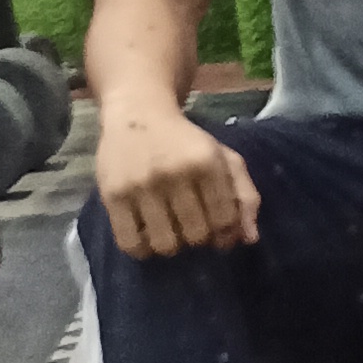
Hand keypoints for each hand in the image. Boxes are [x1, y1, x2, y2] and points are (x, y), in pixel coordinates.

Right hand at [95, 95, 260, 258]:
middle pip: (196, 236)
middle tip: (191, 229)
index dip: (226, 235)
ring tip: (169, 232)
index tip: (219, 232)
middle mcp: (174, 172)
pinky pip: (130, 243)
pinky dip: (142, 250)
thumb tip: (250, 239)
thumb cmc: (185, 141)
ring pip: (165, 244)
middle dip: (199, 240)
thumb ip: (244, 195)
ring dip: (171, 246)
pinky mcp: (113, 195)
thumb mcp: (222, 157)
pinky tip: (146, 236)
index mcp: (206, 161)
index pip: (225, 220)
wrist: (137, 112)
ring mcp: (141, 185)